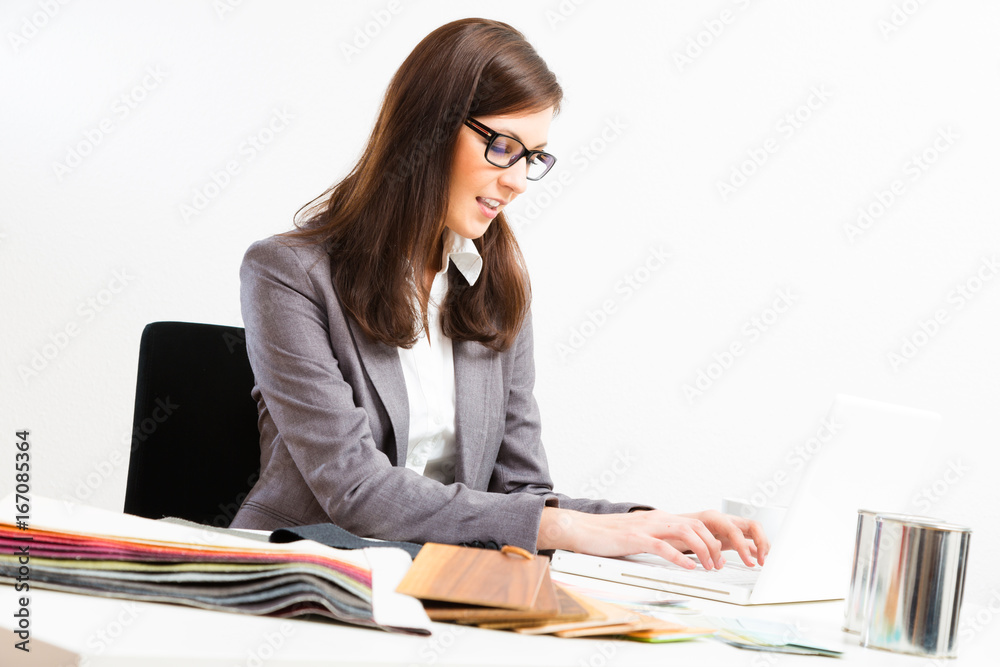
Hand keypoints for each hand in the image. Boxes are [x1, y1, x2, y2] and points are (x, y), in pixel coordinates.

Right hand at [537, 507, 768, 570]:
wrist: (582, 529)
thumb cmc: (612, 537)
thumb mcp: (646, 537)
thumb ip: (666, 541)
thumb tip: (690, 553)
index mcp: (665, 519)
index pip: (704, 521)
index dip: (727, 534)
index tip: (743, 552)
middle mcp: (661, 518)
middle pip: (702, 523)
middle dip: (724, 542)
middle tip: (737, 562)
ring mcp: (648, 526)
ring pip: (686, 531)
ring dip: (706, 550)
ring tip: (715, 567)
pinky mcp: (634, 537)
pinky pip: (662, 545)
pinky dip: (679, 557)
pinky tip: (690, 567)